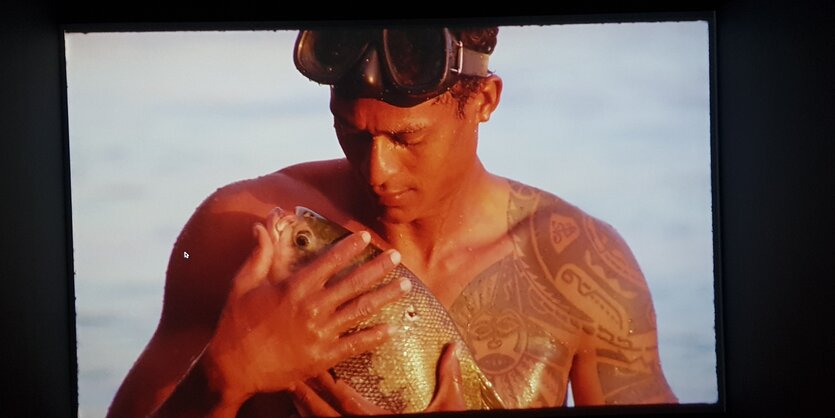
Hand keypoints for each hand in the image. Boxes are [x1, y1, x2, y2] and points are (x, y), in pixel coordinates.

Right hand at [204, 208, 411, 404]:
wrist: (232, 368)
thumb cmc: (235, 324)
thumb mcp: (243, 284)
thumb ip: (259, 254)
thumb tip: (263, 224)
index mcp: (293, 289)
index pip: (328, 262)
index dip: (349, 248)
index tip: (367, 237)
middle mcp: (311, 309)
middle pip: (352, 284)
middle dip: (377, 268)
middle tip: (397, 257)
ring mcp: (319, 334)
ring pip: (359, 311)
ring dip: (385, 297)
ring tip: (406, 286)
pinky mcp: (322, 358)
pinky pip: (355, 345)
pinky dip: (375, 337)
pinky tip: (394, 328)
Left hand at [290, 342, 466, 415]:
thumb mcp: (448, 405)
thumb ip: (447, 376)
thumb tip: (454, 348)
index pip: (350, 403)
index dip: (333, 386)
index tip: (321, 366)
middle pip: (326, 417)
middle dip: (309, 396)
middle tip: (293, 376)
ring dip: (306, 410)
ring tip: (293, 392)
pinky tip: (302, 412)